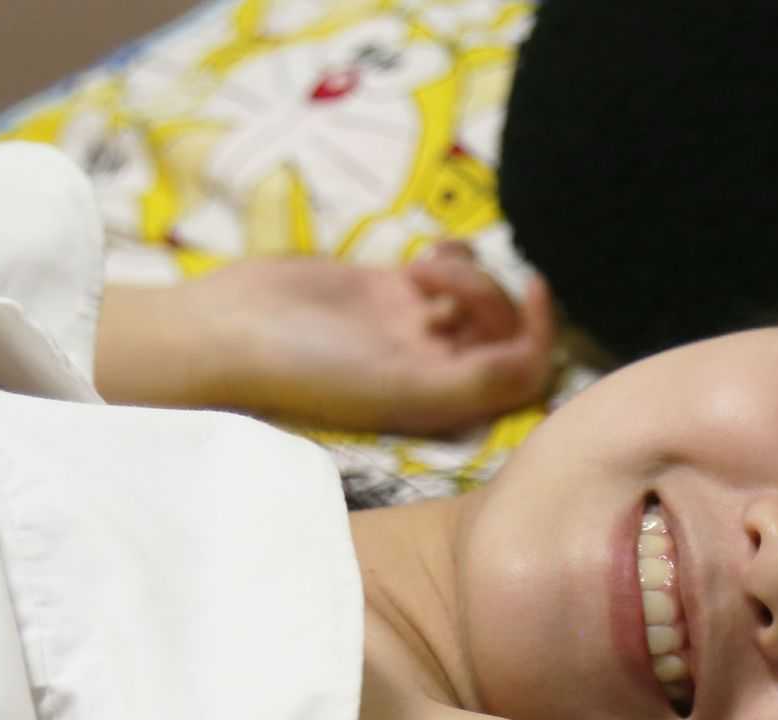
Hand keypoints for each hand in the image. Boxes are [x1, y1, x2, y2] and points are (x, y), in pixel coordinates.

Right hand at [193, 244, 558, 435]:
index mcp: (443, 405)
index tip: (534, 287)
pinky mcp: (389, 292)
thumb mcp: (402, 385)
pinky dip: (451, 257)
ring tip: (419, 270)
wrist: (235, 331)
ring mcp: (412, 330)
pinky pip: (448, 271)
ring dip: (468, 274)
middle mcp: (435, 370)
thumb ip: (475, 380)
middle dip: (493, 297)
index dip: (542, 335)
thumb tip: (536, 363)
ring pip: (481, 296)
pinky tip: (422, 255)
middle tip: (440, 285)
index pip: (523, 375)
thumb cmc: (314, 368)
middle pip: (506, 331)